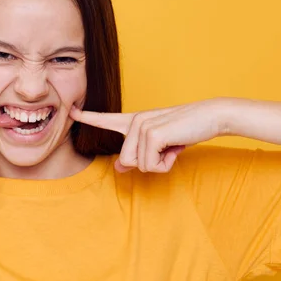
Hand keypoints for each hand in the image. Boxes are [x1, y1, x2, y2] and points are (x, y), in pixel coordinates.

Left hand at [70, 99, 227, 172]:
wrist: (209, 116)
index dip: (87, 117)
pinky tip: (175, 147)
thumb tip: (118, 169)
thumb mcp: (158, 146)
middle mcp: (133, 121)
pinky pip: (150, 165)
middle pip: (126, 161)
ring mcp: (140, 126)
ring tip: (172, 146)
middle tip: (167, 148)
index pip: (105, 119)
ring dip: (159, 164)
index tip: (71, 111)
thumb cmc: (185, 131)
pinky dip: (165, 164)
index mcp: (133, 121)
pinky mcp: (150, 134)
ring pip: (138, 165)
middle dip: (149, 163)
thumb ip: (137, 156)